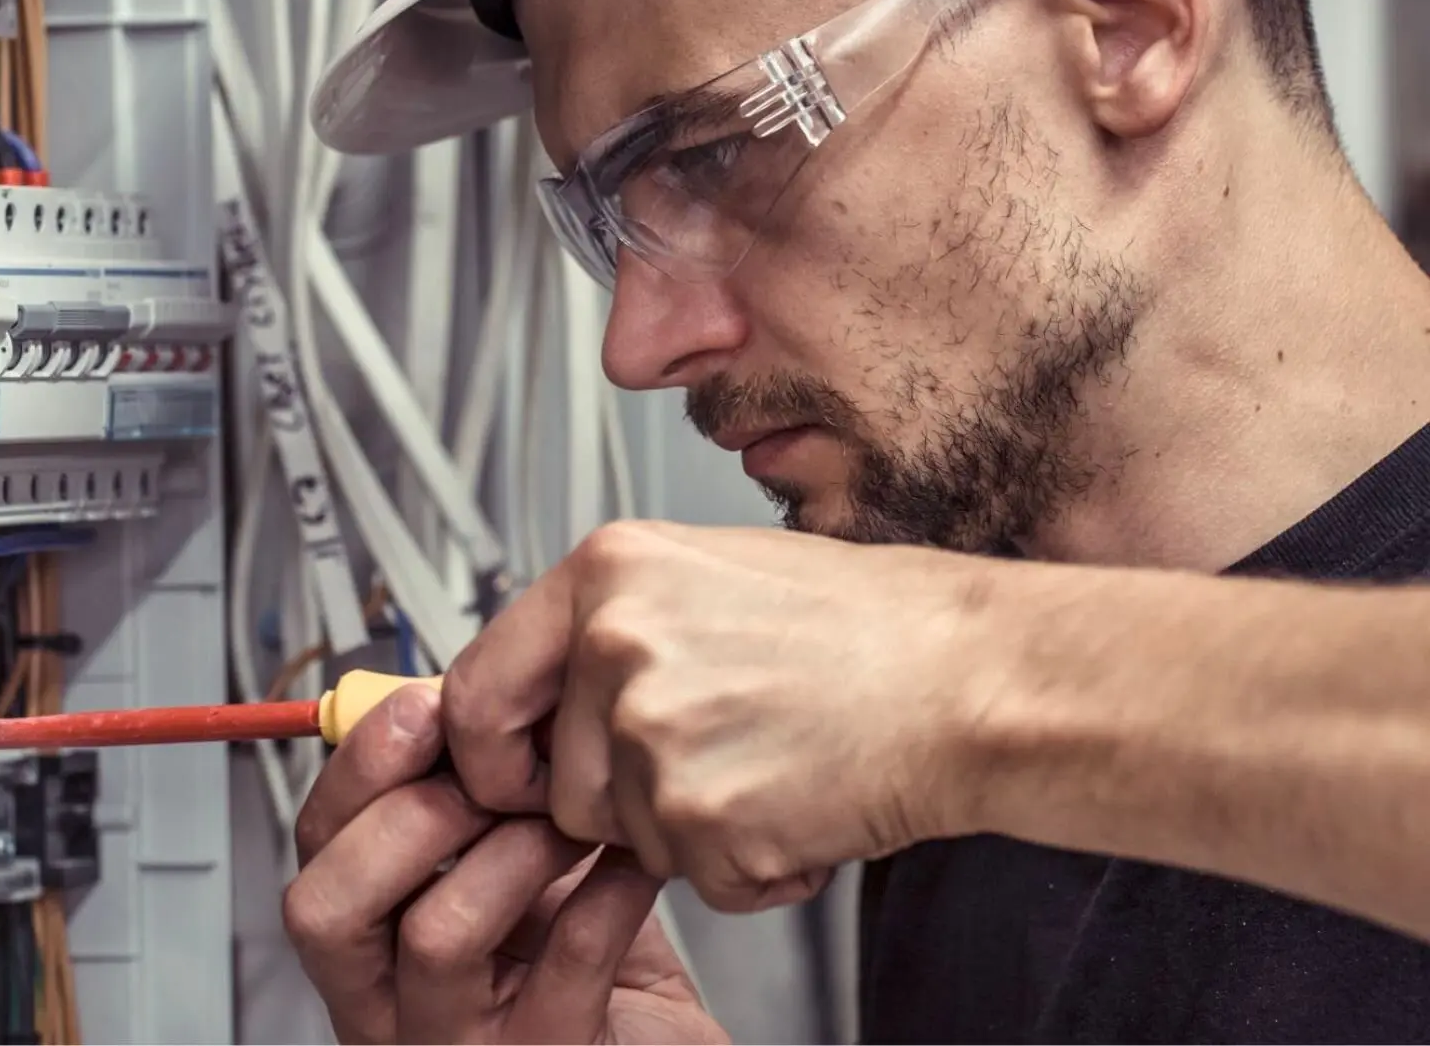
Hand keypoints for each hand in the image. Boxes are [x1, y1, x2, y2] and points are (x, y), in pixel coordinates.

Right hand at [282, 684, 727, 1044]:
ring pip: (437, 934)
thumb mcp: (505, 864)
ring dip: (515, 850)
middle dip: (409, 814)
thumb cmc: (576, 960)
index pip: (314, 851)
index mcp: (367, 944)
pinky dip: (608, 892)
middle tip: (493, 777)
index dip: (357, 769)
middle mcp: (389, 1006)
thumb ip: (471, 793)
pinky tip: (634, 862)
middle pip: (326, 908)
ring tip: (573, 821)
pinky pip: (567, 963)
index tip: (425, 706)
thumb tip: (462, 689)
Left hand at [442, 520, 1009, 911]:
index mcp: (608, 573)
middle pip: (551, 783)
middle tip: (704, 768)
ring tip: (772, 765)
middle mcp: (615, 643)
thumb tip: (542, 686)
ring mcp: (653, 731)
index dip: (490, 752)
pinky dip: (749, 866)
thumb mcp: (711, 576)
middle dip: (614, 802)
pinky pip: (693, 878)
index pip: (473, 689)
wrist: (977, 679)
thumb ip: (610, 626)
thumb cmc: (872, 627)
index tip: (516, 776)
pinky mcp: (700, 815)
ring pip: (621, 835)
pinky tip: (802, 801)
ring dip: (689, 829)